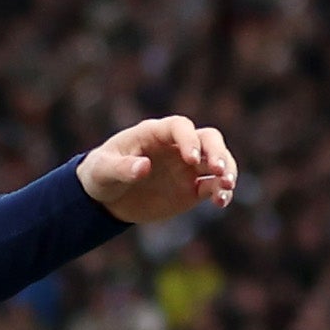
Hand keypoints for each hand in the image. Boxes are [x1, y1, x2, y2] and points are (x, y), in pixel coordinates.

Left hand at [82, 115, 238, 222]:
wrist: (106, 198)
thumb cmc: (101, 174)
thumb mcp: (104, 170)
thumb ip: (122, 167)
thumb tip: (143, 167)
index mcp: (155, 133)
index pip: (180, 127)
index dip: (189, 140)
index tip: (192, 159)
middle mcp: (177, 146)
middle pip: (209, 139)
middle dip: (218, 153)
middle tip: (219, 171)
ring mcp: (188, 168)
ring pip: (218, 161)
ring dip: (228, 171)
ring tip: (226, 187)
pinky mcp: (192, 189)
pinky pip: (213, 186)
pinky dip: (221, 192)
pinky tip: (221, 202)